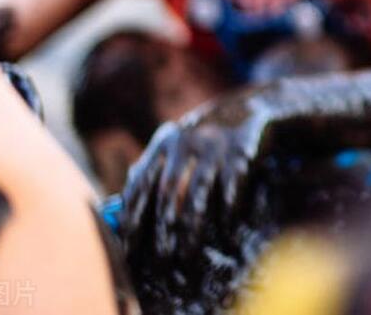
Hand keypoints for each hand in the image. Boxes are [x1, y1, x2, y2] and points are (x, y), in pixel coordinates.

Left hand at [120, 87, 270, 262]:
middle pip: (168, 192)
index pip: (141, 184)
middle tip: (161, 261)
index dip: (133, 219)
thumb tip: (122, 218)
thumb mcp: (175, 148)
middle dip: (162, 231)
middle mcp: (186, 142)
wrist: (248, 109)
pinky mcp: (242, 151)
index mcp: (163, 143)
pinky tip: (225, 234)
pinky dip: (227, 213)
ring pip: (198, 193)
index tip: (129, 249)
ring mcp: (214, 146)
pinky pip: (231, 188)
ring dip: (192, 229)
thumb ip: (150, 174)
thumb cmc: (204, 141)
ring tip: (188, 256)